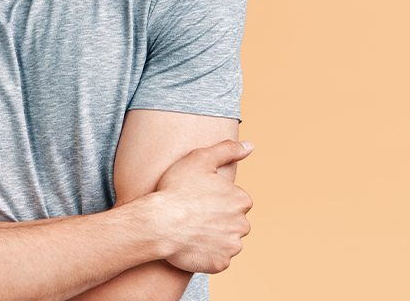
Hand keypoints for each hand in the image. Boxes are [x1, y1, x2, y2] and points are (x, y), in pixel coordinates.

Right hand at [154, 140, 253, 273]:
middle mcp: (242, 224)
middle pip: (234, 221)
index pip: (236, 200)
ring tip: (192, 229)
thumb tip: (250, 146)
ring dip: (214, 237)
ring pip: (227, 240)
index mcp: (241, 199)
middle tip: (195, 214)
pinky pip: (218, 258)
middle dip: (219, 219)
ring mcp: (231, 246)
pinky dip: (208, 254)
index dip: (217, 198)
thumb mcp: (201, 158)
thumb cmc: (177, 188)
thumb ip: (228, 150)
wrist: (159, 223)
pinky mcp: (220, 263)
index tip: (200, 198)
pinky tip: (192, 244)